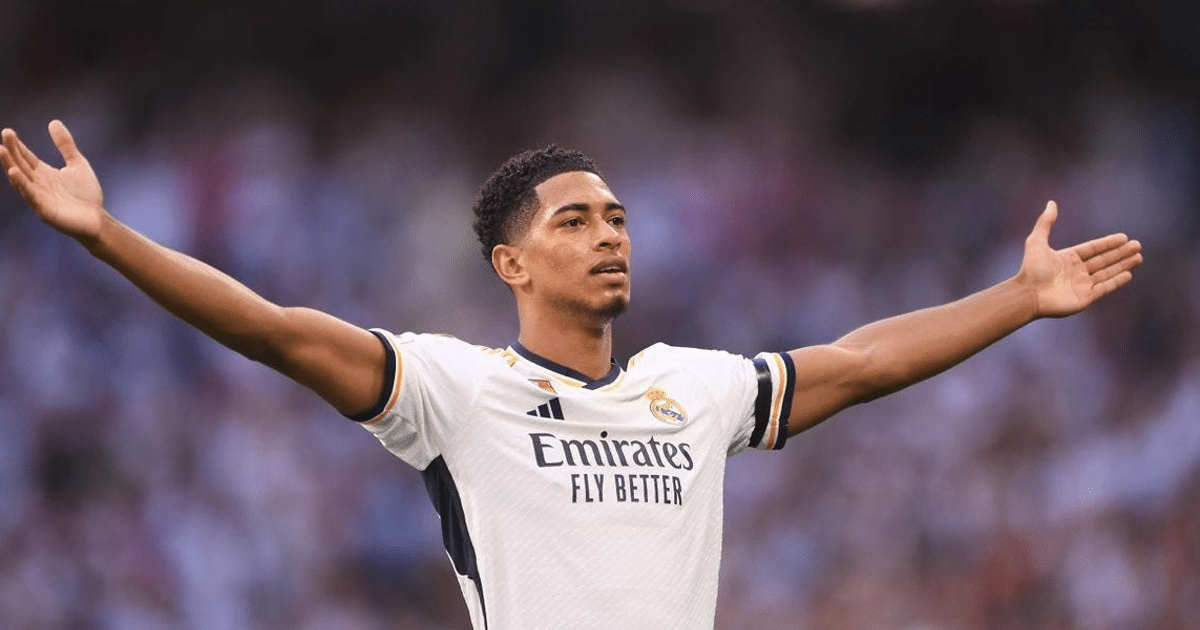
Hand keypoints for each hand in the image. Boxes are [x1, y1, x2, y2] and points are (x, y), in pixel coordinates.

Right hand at [1, 120, 105, 242]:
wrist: (97, 220)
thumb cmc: (86, 194)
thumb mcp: (77, 164)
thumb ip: (65, 145)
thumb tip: (53, 122)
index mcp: (43, 173)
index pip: (26, 156)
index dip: (17, 145)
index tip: (8, 131)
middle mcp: (37, 184)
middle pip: (20, 164)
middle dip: (11, 150)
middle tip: (5, 134)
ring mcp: (38, 197)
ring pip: (20, 179)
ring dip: (10, 165)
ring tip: (1, 151)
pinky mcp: (43, 210)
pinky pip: (30, 196)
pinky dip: (22, 184)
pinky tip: (14, 172)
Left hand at [1017, 201, 1142, 317]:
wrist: (1028, 294)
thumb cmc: (1031, 269)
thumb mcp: (1036, 241)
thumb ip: (1045, 223)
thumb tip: (1051, 203)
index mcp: (1067, 258)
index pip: (1093, 249)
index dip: (1108, 243)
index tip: (1124, 237)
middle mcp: (1076, 271)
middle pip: (1103, 260)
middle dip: (1121, 253)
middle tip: (1137, 245)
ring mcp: (1081, 285)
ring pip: (1107, 272)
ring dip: (1122, 264)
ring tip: (1138, 257)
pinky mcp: (1085, 298)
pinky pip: (1104, 288)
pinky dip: (1116, 281)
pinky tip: (1128, 274)